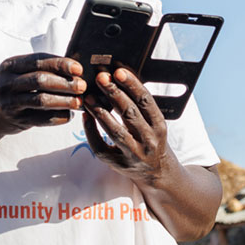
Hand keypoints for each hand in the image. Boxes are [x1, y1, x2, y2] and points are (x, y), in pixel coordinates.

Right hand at [0, 53, 85, 136]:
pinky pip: (41, 119)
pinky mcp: (16, 120)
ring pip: (41, 100)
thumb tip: (72, 68)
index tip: (78, 68)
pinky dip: (58, 117)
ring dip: (64, 101)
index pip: (38, 60)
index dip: (60, 64)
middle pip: (41, 80)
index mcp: (9, 65)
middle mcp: (7, 82)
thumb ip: (36, 69)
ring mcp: (10, 102)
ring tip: (79, 102)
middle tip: (82, 86)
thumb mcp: (13, 74)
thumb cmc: (8, 90)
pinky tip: (69, 115)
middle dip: (65, 82)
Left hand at [82, 67, 176, 185]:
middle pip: (130, 114)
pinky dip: (91, 131)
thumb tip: (118, 78)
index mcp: (159, 126)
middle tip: (101, 78)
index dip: (132, 85)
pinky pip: (101, 147)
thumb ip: (140, 106)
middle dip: (114, 94)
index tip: (119, 72)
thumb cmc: (151, 140)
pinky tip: (85, 116)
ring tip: (88, 97)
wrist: (157, 173)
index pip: (146, 101)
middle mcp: (149, 140)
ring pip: (115, 131)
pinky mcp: (118, 164)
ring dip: (100, 112)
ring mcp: (134, 154)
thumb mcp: (154, 124)